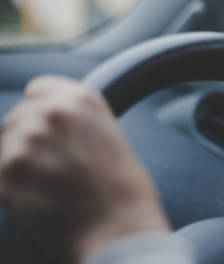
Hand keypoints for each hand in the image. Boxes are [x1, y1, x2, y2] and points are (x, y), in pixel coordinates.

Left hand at [0, 76, 168, 261]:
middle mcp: (53, 112)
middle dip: (28, 142)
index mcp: (81, 99)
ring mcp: (29, 139)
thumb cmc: (120, 186)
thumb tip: (42, 117)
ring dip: (19, 167)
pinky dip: (11, 190)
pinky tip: (39, 200)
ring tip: (49, 187)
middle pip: (17, 119)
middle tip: (52, 169)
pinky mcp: (9, 170)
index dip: (42, 112)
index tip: (51, 134)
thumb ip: (76, 119)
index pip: (38, 90)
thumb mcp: (108, 134)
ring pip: (6, 148)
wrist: (119, 226)